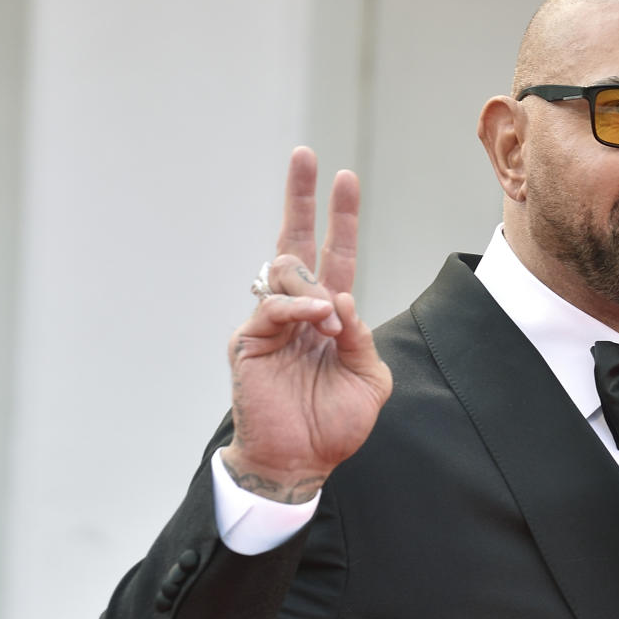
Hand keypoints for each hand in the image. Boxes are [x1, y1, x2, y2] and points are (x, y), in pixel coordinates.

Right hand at [221, 147, 392, 502]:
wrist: (302, 462)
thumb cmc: (335, 423)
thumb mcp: (368, 378)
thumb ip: (361, 337)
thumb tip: (341, 300)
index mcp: (329, 316)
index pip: (335, 256)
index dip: (339, 219)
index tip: (343, 177)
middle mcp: (299, 312)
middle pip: (296, 243)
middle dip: (301, 198)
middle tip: (306, 156)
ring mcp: (272, 323)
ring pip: (285, 273)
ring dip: (313, 286)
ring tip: (329, 320)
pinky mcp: (250, 341)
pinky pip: (272, 309)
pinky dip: (297, 309)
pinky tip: (316, 319)